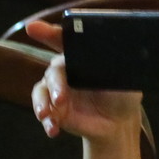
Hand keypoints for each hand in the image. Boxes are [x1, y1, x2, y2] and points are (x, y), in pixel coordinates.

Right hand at [27, 20, 144, 140]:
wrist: (119, 123)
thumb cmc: (122, 94)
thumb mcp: (124, 79)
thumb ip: (116, 67)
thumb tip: (119, 53)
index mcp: (81, 56)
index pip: (64, 40)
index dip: (49, 33)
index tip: (34, 28)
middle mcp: (66, 70)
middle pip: (54, 70)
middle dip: (55, 84)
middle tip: (61, 98)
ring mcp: (57, 90)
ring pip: (41, 90)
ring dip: (42, 103)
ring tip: (47, 115)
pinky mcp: (54, 109)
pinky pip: (44, 112)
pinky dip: (47, 121)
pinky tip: (53, 130)